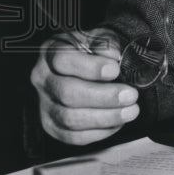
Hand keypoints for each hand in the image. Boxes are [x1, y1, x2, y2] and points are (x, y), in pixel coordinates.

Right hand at [30, 30, 139, 145]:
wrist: (83, 69)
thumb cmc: (92, 52)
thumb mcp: (100, 38)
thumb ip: (106, 44)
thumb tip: (113, 57)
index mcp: (51, 52)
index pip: (63, 60)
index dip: (90, 67)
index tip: (115, 70)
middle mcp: (43, 79)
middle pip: (67, 93)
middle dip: (103, 97)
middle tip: (130, 95)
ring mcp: (45, 104)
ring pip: (70, 118)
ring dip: (105, 117)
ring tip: (130, 111)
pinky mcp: (52, 126)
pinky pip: (73, 136)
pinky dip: (98, 132)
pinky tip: (117, 122)